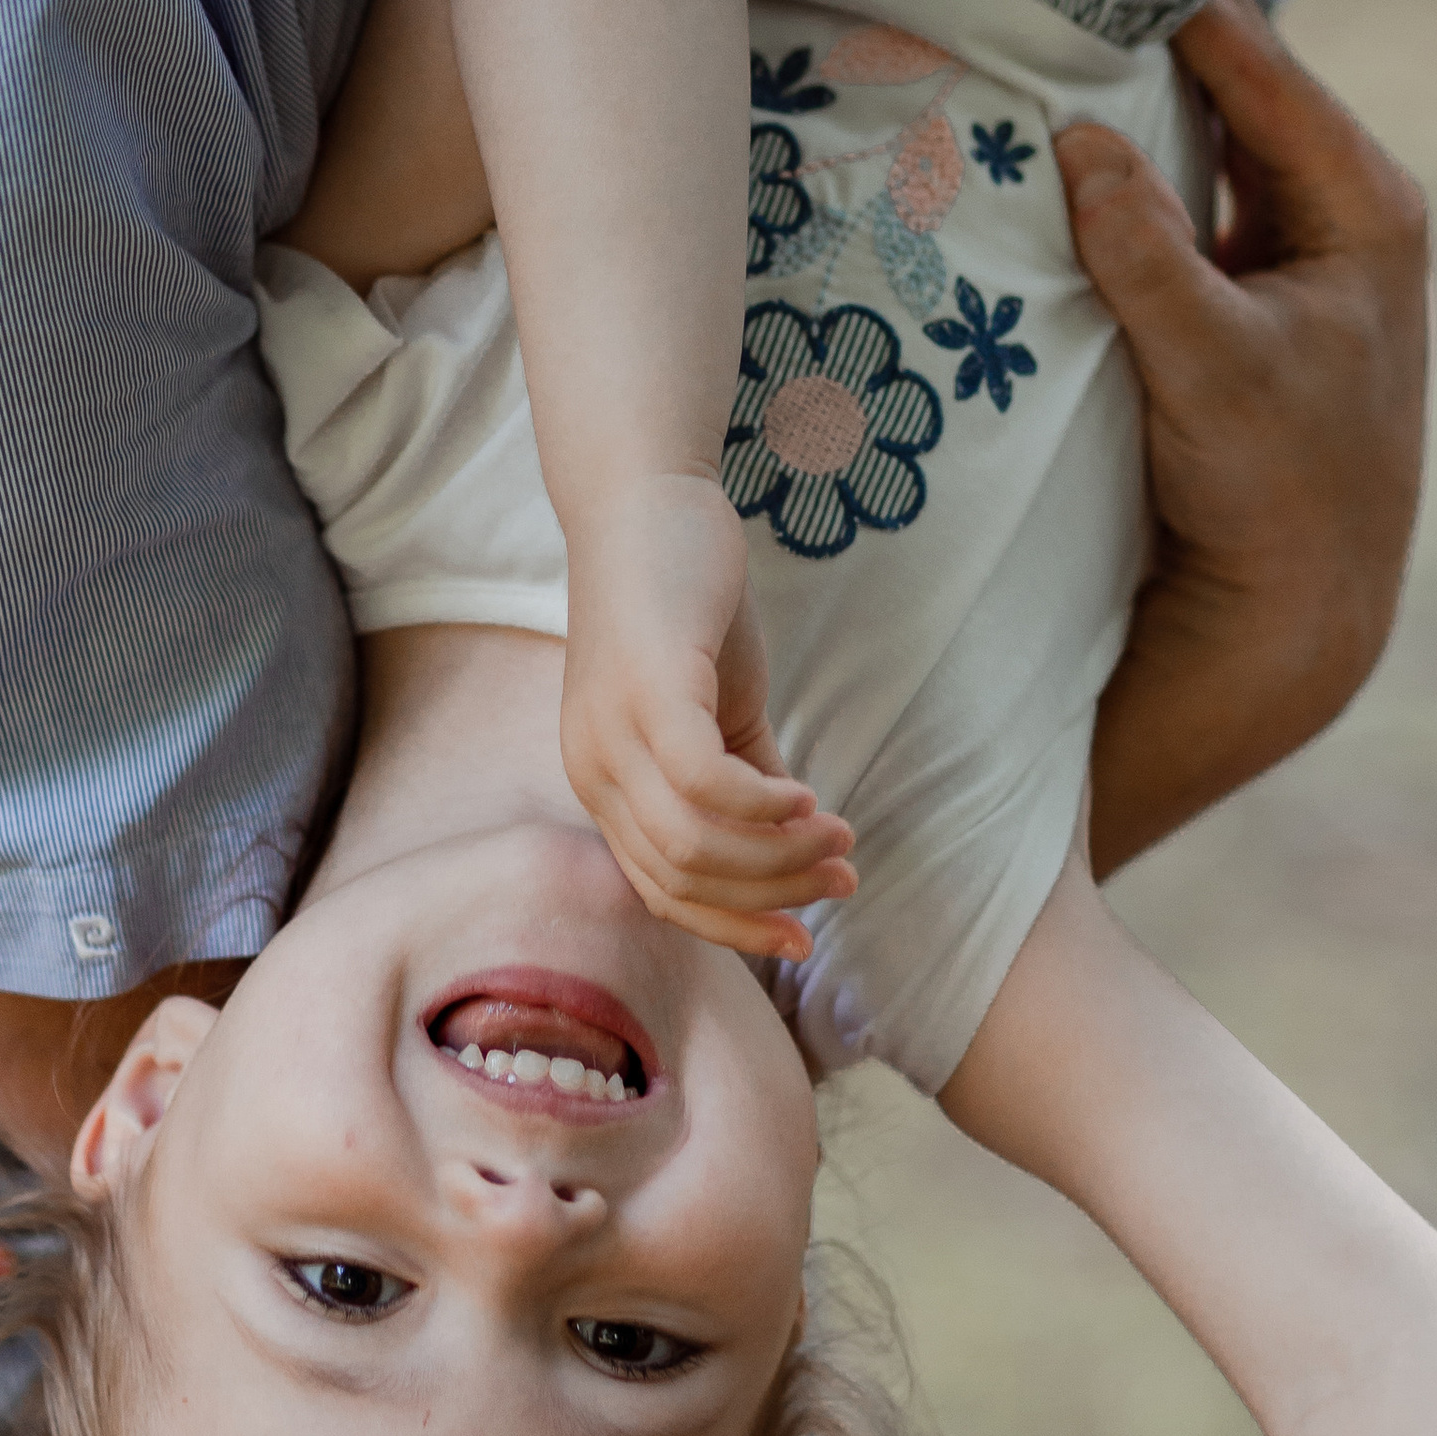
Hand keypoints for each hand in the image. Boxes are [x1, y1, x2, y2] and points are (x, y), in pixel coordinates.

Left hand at [559, 472, 856, 962]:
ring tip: (839, 836)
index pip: (662, 893)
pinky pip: (706, 786)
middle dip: (774, 893)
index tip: (808, 935)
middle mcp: (594, 768)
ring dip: (780, 857)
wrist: (646, 500)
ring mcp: (614, 730)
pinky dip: (765, 809)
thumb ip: (746, 777)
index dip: (737, 928)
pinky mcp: (649, 689)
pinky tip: (810, 797)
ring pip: (696, 845)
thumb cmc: (682, 603)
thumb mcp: (714, 707)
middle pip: (684, 880)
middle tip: (843, 872)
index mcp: (602, 783)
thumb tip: (798, 847)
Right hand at [1054, 0, 1428, 875]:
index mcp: (1363, 204)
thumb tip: (1074, 137)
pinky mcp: (1228, 296)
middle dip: (1131, 45)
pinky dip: (1110, 176)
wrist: (1290, 612)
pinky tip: (1036, 154)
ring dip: (1113, 112)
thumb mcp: (1211, 364)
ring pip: (1187, 145)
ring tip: (1019, 53)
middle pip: (1221, 90)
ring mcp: (1278, 253)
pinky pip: (1164, 203)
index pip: (1257, 61)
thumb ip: (1145, 250)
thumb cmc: (1277, 489)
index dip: (1169, 2)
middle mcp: (1330, 213)